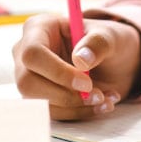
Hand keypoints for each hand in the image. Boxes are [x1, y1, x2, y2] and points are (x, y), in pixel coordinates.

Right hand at [14, 14, 140, 120]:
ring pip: (39, 102)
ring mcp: (30, 77)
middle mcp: (26, 53)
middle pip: (27, 82)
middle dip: (64, 95)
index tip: (86, 83)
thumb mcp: (110, 36)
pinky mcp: (41, 97)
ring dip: (75, 106)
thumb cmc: (107, 41)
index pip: (33, 53)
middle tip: (97, 96)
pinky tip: (100, 105)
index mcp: (38, 28)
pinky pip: (52, 113)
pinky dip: (78, 113)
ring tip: (105, 99)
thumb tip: (80, 60)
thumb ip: (98, 43)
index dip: (57, 72)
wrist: (114, 61)